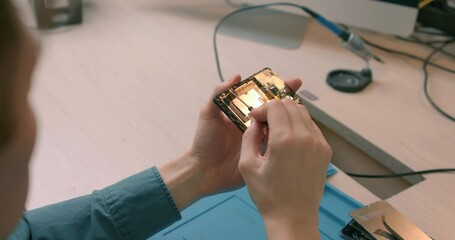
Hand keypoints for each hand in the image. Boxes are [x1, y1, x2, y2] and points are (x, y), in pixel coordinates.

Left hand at [190, 75, 302, 195]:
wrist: (203, 171)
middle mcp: (253, 126)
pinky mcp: (262, 156)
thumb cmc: (204, 142)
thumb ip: (218, 94)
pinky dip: (285, 140)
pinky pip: (277, 146)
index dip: (276, 89)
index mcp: (243, 114)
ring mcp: (259, 141)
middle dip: (288, 102)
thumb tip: (237, 76)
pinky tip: (292, 134)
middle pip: (274, 111)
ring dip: (288, 120)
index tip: (291, 82)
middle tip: (298, 95)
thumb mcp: (208, 115)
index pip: (262, 98)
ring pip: (278, 127)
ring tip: (296, 113)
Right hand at [239, 100, 331, 239]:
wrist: (293, 217)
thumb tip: (255, 122)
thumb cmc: (269, 195)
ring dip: (288, 115)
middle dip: (275, 109)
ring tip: (277, 131)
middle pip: (291, 104)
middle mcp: (305, 138)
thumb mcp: (247, 165)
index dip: (262, 108)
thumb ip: (249, 136)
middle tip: (265, 123)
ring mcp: (318, 144)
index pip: (275, 105)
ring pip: (303, 113)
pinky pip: (312, 127)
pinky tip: (289, 140)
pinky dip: (300, 126)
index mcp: (285, 140)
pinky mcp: (325, 150)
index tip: (256, 119)